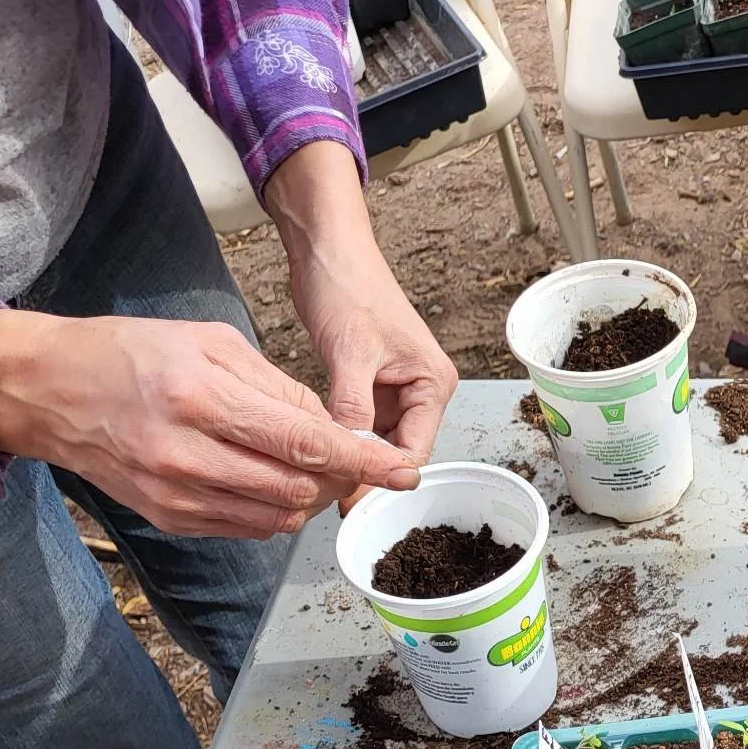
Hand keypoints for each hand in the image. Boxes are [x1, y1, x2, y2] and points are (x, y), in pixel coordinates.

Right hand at [0, 310, 420, 537]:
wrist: (50, 392)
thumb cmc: (133, 354)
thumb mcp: (210, 343)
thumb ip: (278, 388)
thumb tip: (334, 428)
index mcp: (201, 398)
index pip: (304, 441)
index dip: (362, 460)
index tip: (401, 469)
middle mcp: (188, 454)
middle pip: (298, 487)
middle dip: (338, 478)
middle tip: (352, 459)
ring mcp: (178, 495)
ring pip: (279, 516)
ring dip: (309, 497)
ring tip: (311, 467)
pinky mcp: (172, 520)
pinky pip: (248, 529)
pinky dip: (275, 511)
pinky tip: (273, 482)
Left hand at [267, 143, 456, 465]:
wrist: (325, 246)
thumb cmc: (347, 285)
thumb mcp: (350, 353)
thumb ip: (353, 410)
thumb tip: (347, 459)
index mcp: (433, 384)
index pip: (414, 452)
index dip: (381, 478)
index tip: (347, 501)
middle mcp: (421, 392)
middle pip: (396, 453)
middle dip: (364, 471)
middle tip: (325, 496)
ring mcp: (396, 391)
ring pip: (373, 442)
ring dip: (348, 455)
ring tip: (316, 476)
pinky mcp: (370, 386)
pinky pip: (357, 425)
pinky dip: (338, 437)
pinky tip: (314, 449)